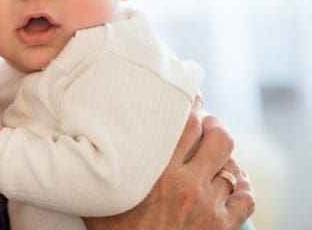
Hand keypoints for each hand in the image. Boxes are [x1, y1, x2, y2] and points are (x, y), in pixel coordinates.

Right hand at [83, 111, 254, 228]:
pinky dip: (243, 188)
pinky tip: (234, 183)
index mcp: (158, 173)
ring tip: (216, 153)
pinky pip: (246, 199)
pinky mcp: (221, 226)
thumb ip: (93, 170)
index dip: (193, 106)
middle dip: (214, 127)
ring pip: (232, 166)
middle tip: (206, 124)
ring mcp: (208, 205)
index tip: (191, 98)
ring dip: (225, 158)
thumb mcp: (98, 199)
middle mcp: (187, 184)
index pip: (187, 124)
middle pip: (218, 138)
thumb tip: (69, 144)